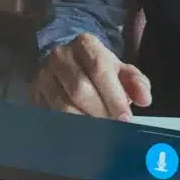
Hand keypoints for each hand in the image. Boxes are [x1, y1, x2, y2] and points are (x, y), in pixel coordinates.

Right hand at [32, 33, 152, 120]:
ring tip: (100, 132)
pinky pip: (51, 116)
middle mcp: (61, 57)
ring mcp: (44, 76)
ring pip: (63, 106)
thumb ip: (135, 82)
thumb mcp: (118, 68)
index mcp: (85, 44)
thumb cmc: (96, 68)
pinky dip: (69, 128)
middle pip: (80, 89)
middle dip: (100, 112)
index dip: (114, 96)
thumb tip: (144, 99)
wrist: (64, 62)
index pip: (99, 69)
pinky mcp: (35, 94)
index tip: (125, 117)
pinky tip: (82, 135)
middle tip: (113, 127)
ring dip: (84, 122)